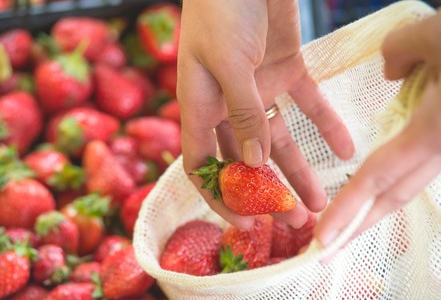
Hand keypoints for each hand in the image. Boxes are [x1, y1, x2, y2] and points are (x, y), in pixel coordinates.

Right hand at [177, 0, 353, 228]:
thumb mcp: (228, 62)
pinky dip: (326, 125)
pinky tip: (344, 149)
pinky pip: (307, 104)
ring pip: (278, 141)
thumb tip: (255, 162)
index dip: (219, 196)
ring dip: (298, 171)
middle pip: (246, 160)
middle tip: (293, 221)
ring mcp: (258, 90)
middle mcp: (227, 105)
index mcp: (201, 106)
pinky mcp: (286, 72)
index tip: (244, 223)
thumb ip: (243, 111)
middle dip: (267, 193)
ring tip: (318, 203)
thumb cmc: (222, 10)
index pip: (203, 165)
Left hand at [315, 10, 440, 247]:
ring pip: (407, 183)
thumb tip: (391, 72)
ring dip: (375, 205)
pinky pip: (418, 164)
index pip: (378, 177)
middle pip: (394, 195)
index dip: (348, 210)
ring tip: (347, 222)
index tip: (322, 238)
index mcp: (436, 132)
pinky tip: (381, 181)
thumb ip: (400, 52)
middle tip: (329, 249)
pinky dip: (393, 179)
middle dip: (360, 225)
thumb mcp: (438, 35)